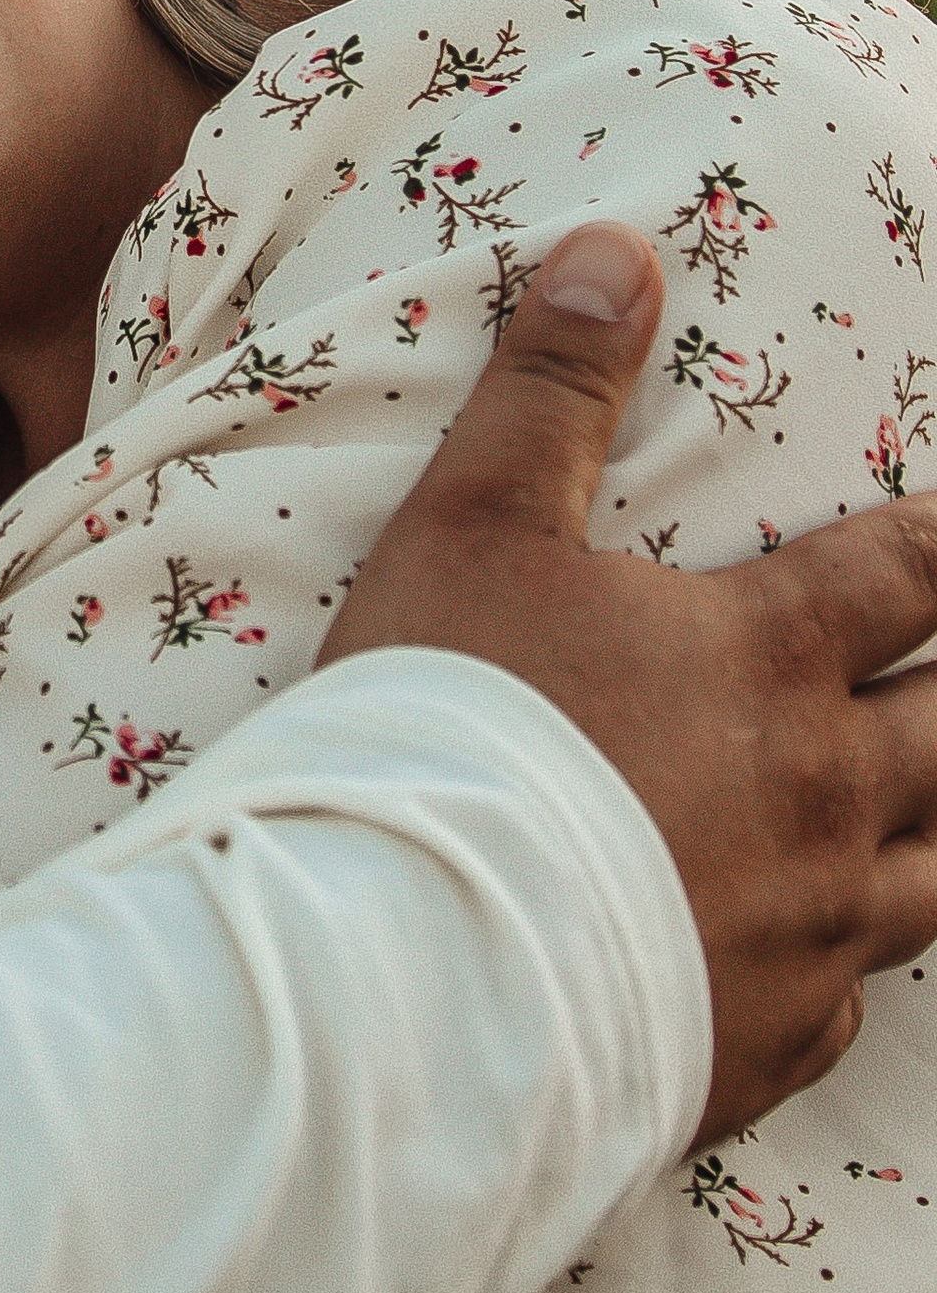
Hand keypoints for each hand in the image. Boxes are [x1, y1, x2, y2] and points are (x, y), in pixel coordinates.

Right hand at [323, 221, 936, 1144]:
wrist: (408, 961)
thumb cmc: (442, 725)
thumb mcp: (473, 525)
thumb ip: (553, 391)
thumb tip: (619, 250)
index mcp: (769, 657)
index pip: (915, 571)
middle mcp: (824, 796)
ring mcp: (809, 933)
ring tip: (935, 810)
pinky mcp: (766, 1042)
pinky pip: (847, 1005)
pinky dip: (845, 969)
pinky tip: (818, 966)